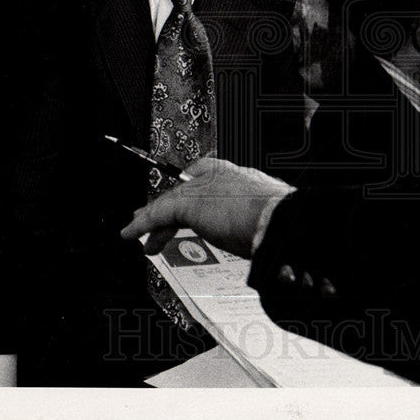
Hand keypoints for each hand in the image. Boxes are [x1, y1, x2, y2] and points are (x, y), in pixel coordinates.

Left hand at [120, 157, 294, 258]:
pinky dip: (142, 224)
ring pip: (172, 200)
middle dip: (171, 201)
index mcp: (249, 180)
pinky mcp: (190, 202)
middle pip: (188, 186)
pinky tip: (131, 233)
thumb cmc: (287, 225)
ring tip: (139, 231)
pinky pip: (158, 213)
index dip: (197, 182)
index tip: (191, 192)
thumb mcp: (275, 223)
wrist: (283, 222)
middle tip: (158, 216)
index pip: (214, 171)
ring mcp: (207, 187)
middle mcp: (226, 177)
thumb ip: (265, 227)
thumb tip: (272, 248)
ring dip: (153, 218)